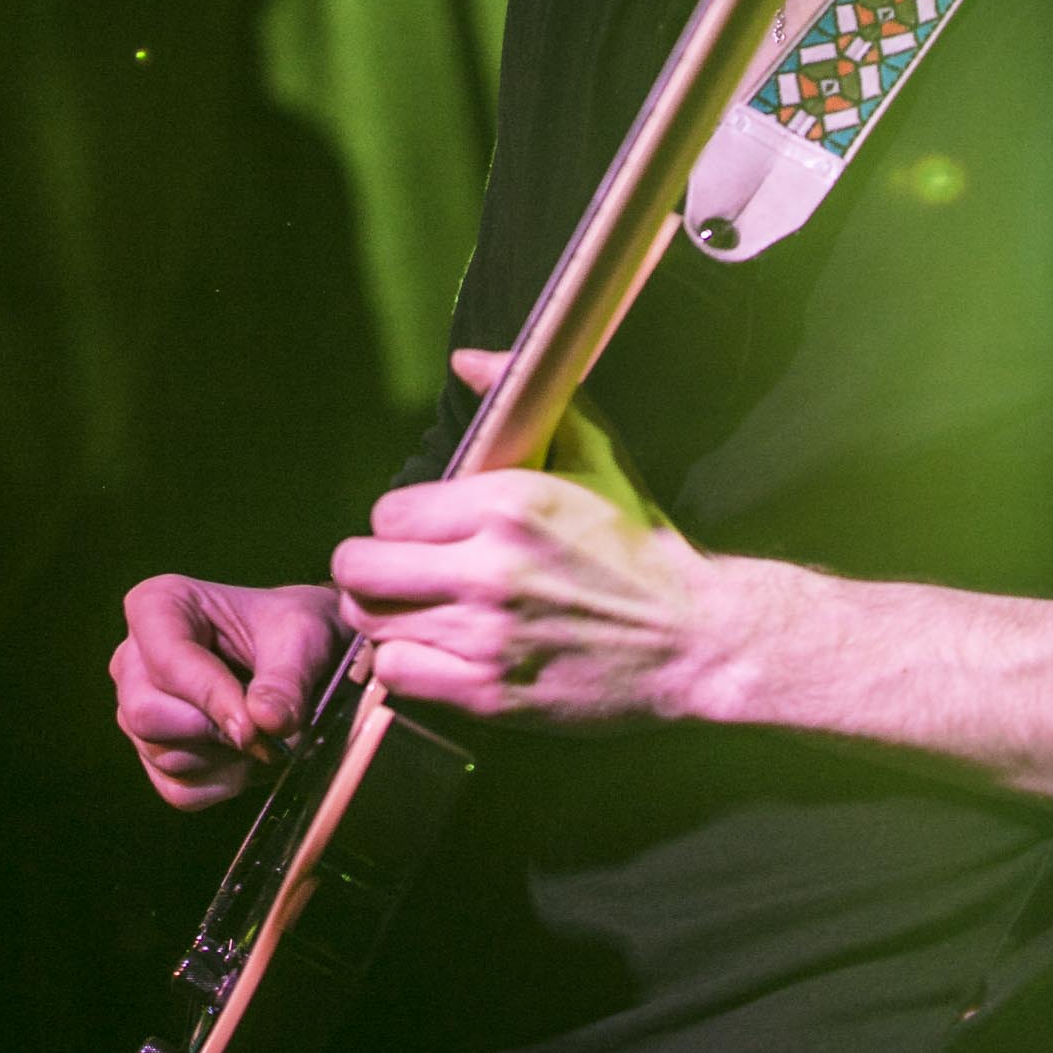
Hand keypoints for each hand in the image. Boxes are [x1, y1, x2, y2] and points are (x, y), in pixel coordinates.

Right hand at [110, 576, 345, 809]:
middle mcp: (133, 658)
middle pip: (146, 714)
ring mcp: (137, 708)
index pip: (167, 660)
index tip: (256, 723)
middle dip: (214, 731)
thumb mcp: (305, 636)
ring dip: (227, 758)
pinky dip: (224, 783)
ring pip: (163, 755)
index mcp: (159, 605)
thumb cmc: (296, 629)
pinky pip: (178, 789)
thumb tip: (266, 722)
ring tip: (268, 734)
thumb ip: (287, 678)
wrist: (303, 655)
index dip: (211, 696)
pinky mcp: (154, 754)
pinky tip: (251, 756)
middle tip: (270, 732)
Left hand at [329, 348, 705, 728]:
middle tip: (393, 571)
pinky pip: (396, 674)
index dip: (396, 523)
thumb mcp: (594, 453)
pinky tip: (431, 649)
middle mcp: (489, 568)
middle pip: (358, 567)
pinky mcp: (490, 693)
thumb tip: (466, 359)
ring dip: (382, 614)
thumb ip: (522, 396)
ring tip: (411, 608)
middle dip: (366, 567)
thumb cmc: (637, 543)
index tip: (420, 532)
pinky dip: (402, 663)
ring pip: (370, 621)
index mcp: (507, 503)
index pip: (388, 513)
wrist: (693, 638)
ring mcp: (486, 635)